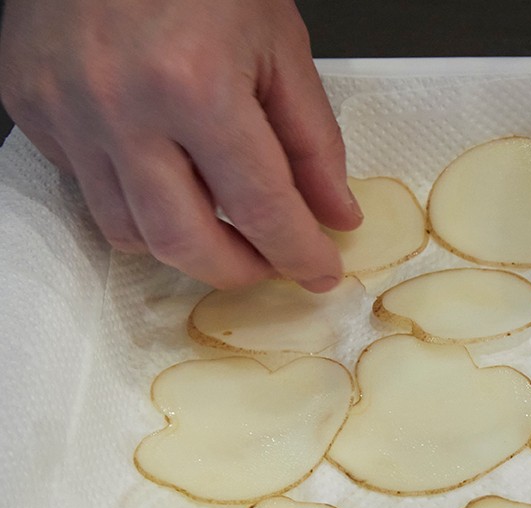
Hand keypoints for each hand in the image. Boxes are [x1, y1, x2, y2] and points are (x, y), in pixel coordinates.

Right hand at [0, 0, 359, 290]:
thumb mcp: (279, 44)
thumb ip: (311, 141)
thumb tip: (333, 214)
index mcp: (196, 85)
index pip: (259, 208)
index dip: (298, 253)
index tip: (319, 272)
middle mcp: (122, 106)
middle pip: (183, 242)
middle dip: (237, 270)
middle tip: (270, 263)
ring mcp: (66, 110)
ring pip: (127, 229)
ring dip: (182, 242)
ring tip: (221, 222)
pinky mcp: (30, 106)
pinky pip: (86, 188)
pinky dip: (132, 196)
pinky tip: (164, 168)